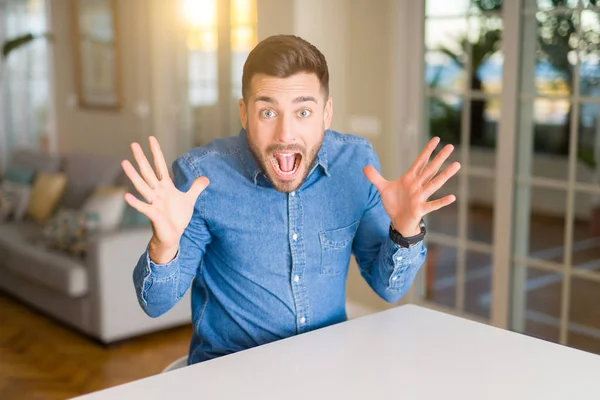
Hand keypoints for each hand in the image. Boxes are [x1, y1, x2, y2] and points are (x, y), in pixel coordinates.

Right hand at [121, 136, 208, 262]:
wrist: (173, 235)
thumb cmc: (177, 217)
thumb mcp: (189, 200)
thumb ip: (196, 188)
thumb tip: (206, 178)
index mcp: (166, 187)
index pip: (160, 165)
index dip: (156, 152)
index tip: (151, 138)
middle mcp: (157, 192)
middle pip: (148, 172)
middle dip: (142, 158)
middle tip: (133, 144)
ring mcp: (154, 202)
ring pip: (142, 186)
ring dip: (133, 175)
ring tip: (124, 163)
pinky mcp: (153, 214)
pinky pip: (143, 207)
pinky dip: (135, 203)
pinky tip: (126, 196)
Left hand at [363, 137, 459, 236]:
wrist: (397, 221)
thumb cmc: (394, 203)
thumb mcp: (382, 188)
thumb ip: (375, 177)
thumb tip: (364, 167)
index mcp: (410, 178)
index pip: (420, 161)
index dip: (427, 150)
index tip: (436, 139)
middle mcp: (418, 185)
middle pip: (430, 169)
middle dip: (439, 158)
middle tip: (451, 146)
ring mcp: (420, 196)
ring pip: (434, 184)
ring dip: (445, 175)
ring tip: (457, 165)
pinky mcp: (420, 208)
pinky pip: (432, 205)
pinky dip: (441, 202)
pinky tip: (452, 197)